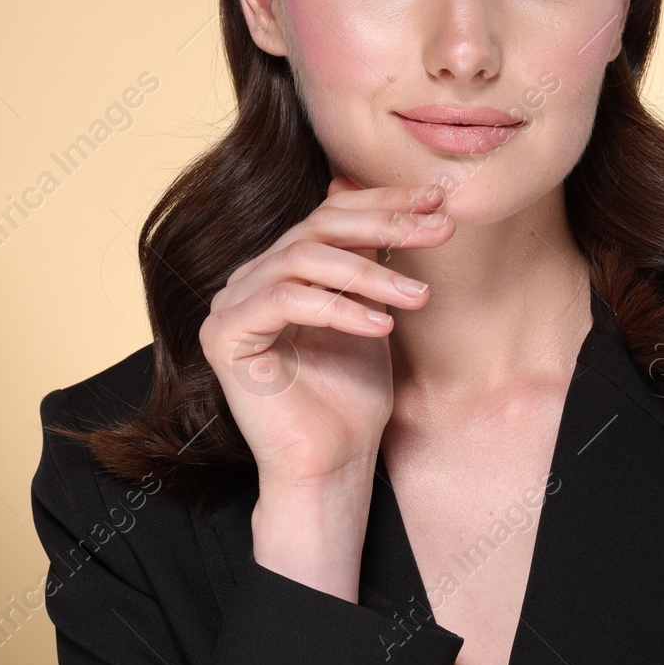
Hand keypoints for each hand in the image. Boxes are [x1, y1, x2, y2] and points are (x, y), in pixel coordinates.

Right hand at [198, 176, 454, 491]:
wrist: (332, 464)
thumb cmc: (352, 397)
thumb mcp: (372, 310)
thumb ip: (369, 258)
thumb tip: (392, 200)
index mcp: (280, 268)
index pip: (330, 215)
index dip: (384, 203)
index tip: (436, 201)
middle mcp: (250, 278)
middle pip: (317, 226)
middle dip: (385, 224)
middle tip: (439, 230)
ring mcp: (231, 304)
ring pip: (304, 258)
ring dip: (371, 273)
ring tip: (420, 298)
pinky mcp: (225, 335)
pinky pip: (286, 300)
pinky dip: (340, 307)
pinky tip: (383, 325)